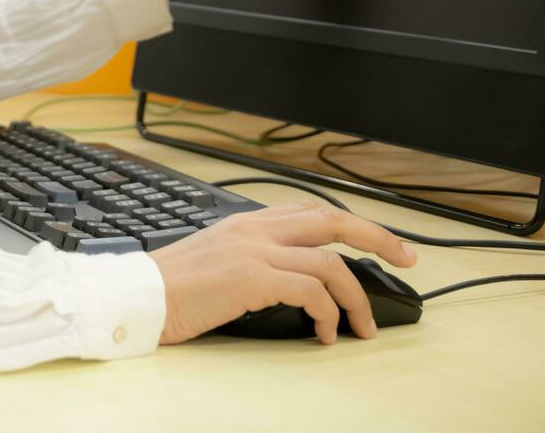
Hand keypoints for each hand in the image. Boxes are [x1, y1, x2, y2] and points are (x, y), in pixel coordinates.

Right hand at [147, 201, 416, 344]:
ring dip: (356, 296)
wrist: (136, 297)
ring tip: (362, 327)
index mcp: (250, 222)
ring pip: (330, 261)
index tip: (384, 243)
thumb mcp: (219, 260)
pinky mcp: (251, 277)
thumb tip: (298, 283)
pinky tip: (326, 333)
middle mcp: (257, 228)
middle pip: (335, 220)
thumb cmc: (173, 288)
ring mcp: (255, 249)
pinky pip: (310, 290)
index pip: (316, 211)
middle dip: (379, 239)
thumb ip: (257, 259)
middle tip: (407, 260)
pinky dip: (328, 313)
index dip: (356, 225)